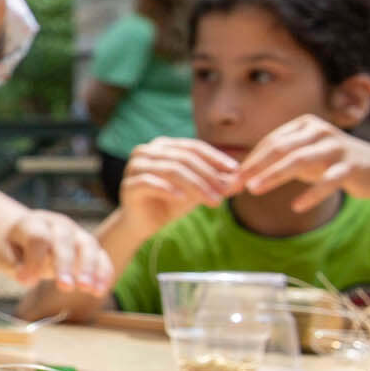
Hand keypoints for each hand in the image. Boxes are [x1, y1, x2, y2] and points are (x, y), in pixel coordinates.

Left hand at [0, 210, 113, 298]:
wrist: (26, 234)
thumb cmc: (15, 248)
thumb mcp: (6, 254)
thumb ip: (15, 264)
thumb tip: (28, 279)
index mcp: (32, 223)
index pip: (38, 238)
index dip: (34, 260)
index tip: (28, 282)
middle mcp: (57, 224)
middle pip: (65, 240)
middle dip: (65, 264)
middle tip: (65, 287)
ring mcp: (76, 233)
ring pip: (88, 245)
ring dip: (89, 268)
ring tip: (87, 289)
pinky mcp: (89, 245)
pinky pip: (101, 256)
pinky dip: (103, 273)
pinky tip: (99, 291)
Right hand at [112, 135, 238, 235]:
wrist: (143, 224)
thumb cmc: (171, 203)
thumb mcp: (199, 190)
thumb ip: (217, 182)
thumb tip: (241, 179)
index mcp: (163, 146)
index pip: (193, 147)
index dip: (215, 158)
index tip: (235, 171)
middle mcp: (146, 151)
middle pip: (183, 158)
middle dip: (209, 175)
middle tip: (226, 192)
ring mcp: (134, 167)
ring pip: (171, 170)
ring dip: (196, 186)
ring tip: (214, 201)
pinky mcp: (128, 185)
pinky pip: (151, 183)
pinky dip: (169, 190)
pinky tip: (184, 200)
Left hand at [232, 115, 369, 214]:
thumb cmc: (328, 162)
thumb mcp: (301, 156)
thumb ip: (274, 161)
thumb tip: (235, 175)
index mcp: (305, 124)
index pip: (270, 142)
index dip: (250, 160)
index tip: (231, 178)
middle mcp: (320, 131)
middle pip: (280, 148)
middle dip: (255, 166)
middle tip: (236, 183)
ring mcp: (337, 147)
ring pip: (300, 160)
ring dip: (274, 175)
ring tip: (254, 190)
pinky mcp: (352, 167)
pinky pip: (329, 181)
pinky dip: (311, 194)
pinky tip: (296, 206)